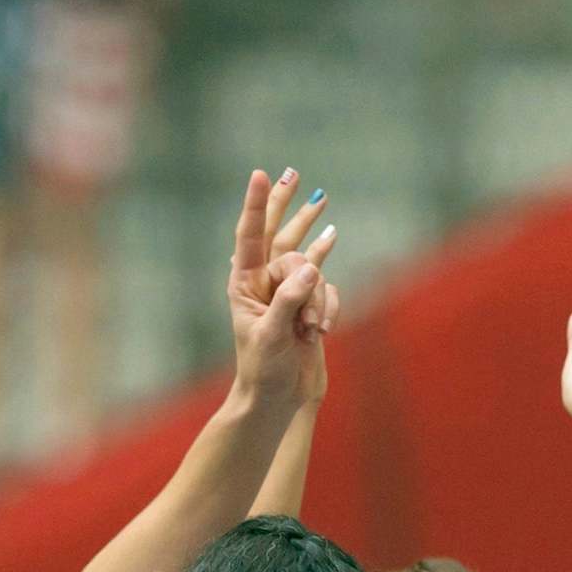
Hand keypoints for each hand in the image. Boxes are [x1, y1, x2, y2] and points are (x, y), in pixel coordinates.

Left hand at [227, 168, 338, 410]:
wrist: (278, 398)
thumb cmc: (263, 369)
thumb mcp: (272, 335)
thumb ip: (290, 300)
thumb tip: (311, 268)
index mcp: (243, 285)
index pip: (249, 237)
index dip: (257, 206)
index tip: (260, 175)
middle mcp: (264, 283)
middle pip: (279, 234)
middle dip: (287, 206)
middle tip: (292, 173)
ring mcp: (289, 292)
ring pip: (311, 267)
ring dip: (316, 299)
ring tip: (310, 329)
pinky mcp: (310, 303)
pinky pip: (328, 290)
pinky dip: (328, 309)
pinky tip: (322, 329)